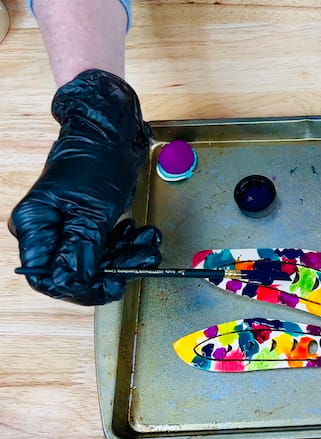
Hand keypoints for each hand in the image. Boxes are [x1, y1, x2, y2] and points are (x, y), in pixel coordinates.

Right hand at [9, 69, 161, 305]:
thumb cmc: (96, 161)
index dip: (81, 287)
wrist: (110, 134)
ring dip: (126, 256)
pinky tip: (141, 233)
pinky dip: (126, 246)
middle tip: (143, 258)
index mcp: (36, 227)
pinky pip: (106, 248)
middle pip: (76, 271)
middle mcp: (47, 232)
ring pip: (96, 262)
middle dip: (114, 269)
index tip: (113, 284)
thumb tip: (73, 283)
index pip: (49, 277)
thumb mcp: (93, 212)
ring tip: (148, 241)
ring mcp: (67, 229)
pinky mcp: (87, 225)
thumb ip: (82, 251)